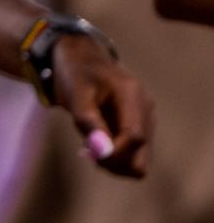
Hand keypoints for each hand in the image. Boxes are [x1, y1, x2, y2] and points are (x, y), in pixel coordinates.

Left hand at [51, 33, 152, 178]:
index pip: (136, 138)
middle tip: (86, 152)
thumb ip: (89, 121)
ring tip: (87, 143)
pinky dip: (111, 156)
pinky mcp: (136, 128)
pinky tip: (93, 142)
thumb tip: (102, 152)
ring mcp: (144, 122)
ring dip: (110, 160)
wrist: (81, 59)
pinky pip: (129, 155)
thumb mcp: (75, 93)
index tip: (88, 153)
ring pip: (135, 162)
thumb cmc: (76, 73)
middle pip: (141, 159)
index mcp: (133, 96)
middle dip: (113, 163)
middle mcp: (145, 111)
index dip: (114, 152)